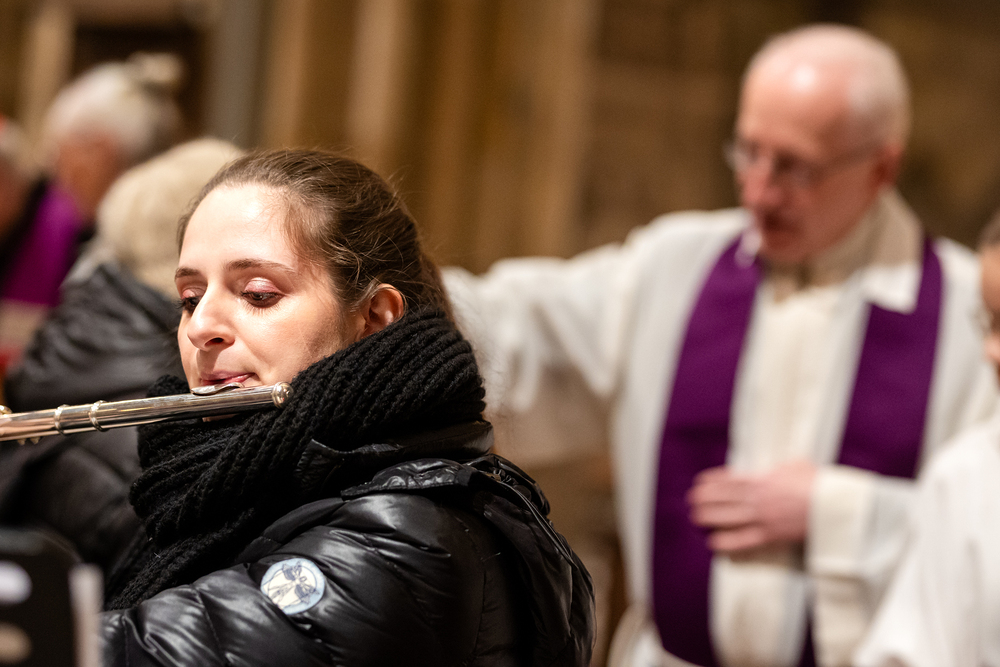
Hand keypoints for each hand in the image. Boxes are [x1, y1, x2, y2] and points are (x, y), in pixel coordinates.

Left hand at [686, 460, 816, 551]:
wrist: (833, 506)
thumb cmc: (818, 483)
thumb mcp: (796, 465)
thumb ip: (780, 468)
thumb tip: (774, 468)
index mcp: (762, 480)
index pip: (729, 480)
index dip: (712, 481)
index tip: (699, 482)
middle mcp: (758, 499)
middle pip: (724, 499)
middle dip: (705, 499)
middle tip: (691, 500)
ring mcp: (763, 519)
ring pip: (728, 518)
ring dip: (709, 517)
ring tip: (695, 517)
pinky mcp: (771, 537)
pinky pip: (744, 541)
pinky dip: (727, 542)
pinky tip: (713, 542)